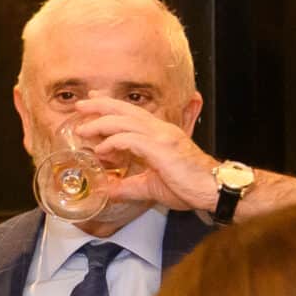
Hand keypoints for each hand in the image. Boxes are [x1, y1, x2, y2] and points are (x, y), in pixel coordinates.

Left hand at [71, 96, 216, 212]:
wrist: (214, 189)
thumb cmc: (190, 186)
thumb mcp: (152, 186)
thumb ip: (129, 187)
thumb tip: (109, 191)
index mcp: (160, 134)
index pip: (131, 113)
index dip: (110, 106)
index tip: (93, 103)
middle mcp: (160, 130)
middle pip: (124, 109)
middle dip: (100, 104)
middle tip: (81, 104)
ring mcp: (161, 137)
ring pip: (123, 121)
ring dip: (100, 123)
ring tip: (83, 130)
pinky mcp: (160, 148)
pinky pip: (129, 139)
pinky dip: (112, 142)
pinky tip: (102, 150)